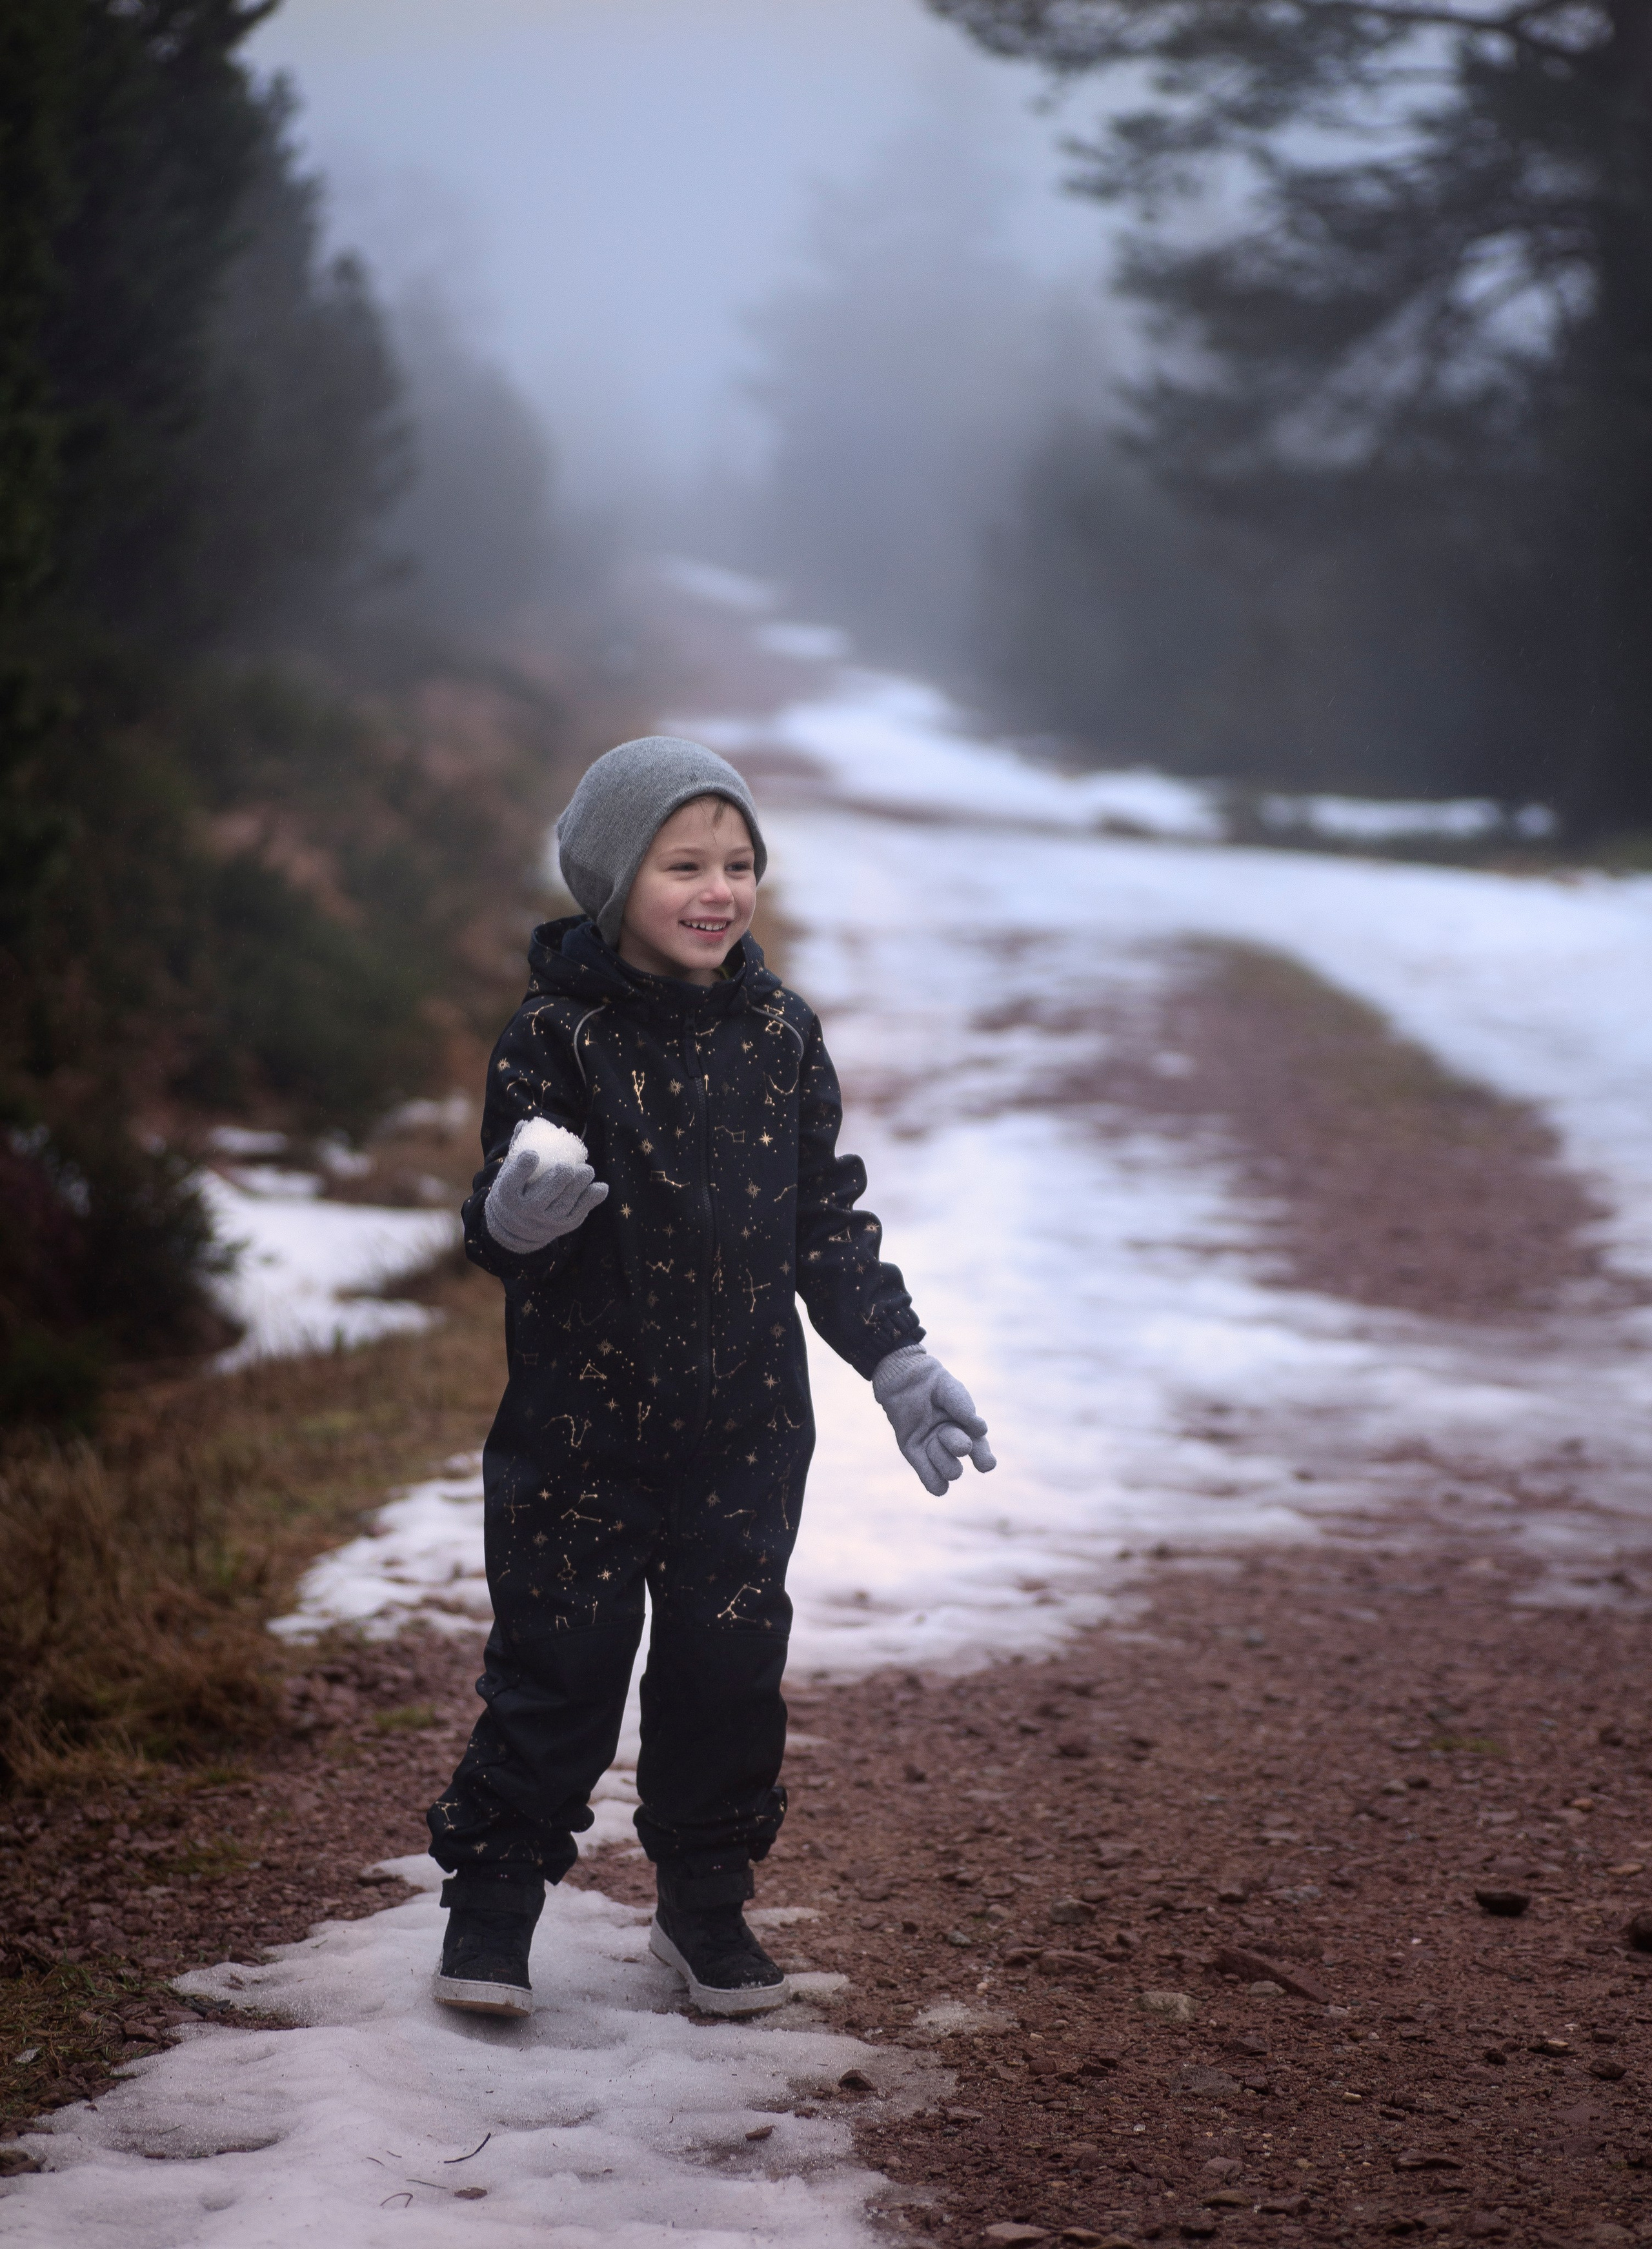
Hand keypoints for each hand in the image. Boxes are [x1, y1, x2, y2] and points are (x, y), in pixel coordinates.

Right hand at [484, 1118, 608, 1254]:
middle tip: (568, 1167)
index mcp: (508, 1194)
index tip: (533, 1154)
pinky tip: (600, 1187)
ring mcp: (546, 1220)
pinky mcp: (564, 1225)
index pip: (513, 1181)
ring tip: (587, 1170)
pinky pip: (579, 1212)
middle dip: (558, 1180)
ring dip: (578, 1186)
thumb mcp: (508, 1172)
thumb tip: (526, 1122)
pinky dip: (591, 1199)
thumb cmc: (513, 1191)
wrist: (515, 1228)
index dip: (522, 1168)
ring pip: (564, 1203)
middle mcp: (526, 1210)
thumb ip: (517, 1147)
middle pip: (544, 1194)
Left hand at [872, 1345, 995, 1495]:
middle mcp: (953, 1443)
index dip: (984, 1460)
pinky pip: (929, 1477)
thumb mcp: (951, 1391)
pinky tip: (937, 1482)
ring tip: (933, 1438)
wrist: (905, 1377)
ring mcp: (933, 1450)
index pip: (982, 1453)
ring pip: (948, 1472)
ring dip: (942, 1458)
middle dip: (956, 1447)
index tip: (983, 1462)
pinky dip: (933, 1481)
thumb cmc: (933, 1384)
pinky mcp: (914, 1452)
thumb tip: (981, 1430)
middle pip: (961, 1464)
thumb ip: (964, 1408)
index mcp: (967, 1430)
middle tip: (946, 1430)